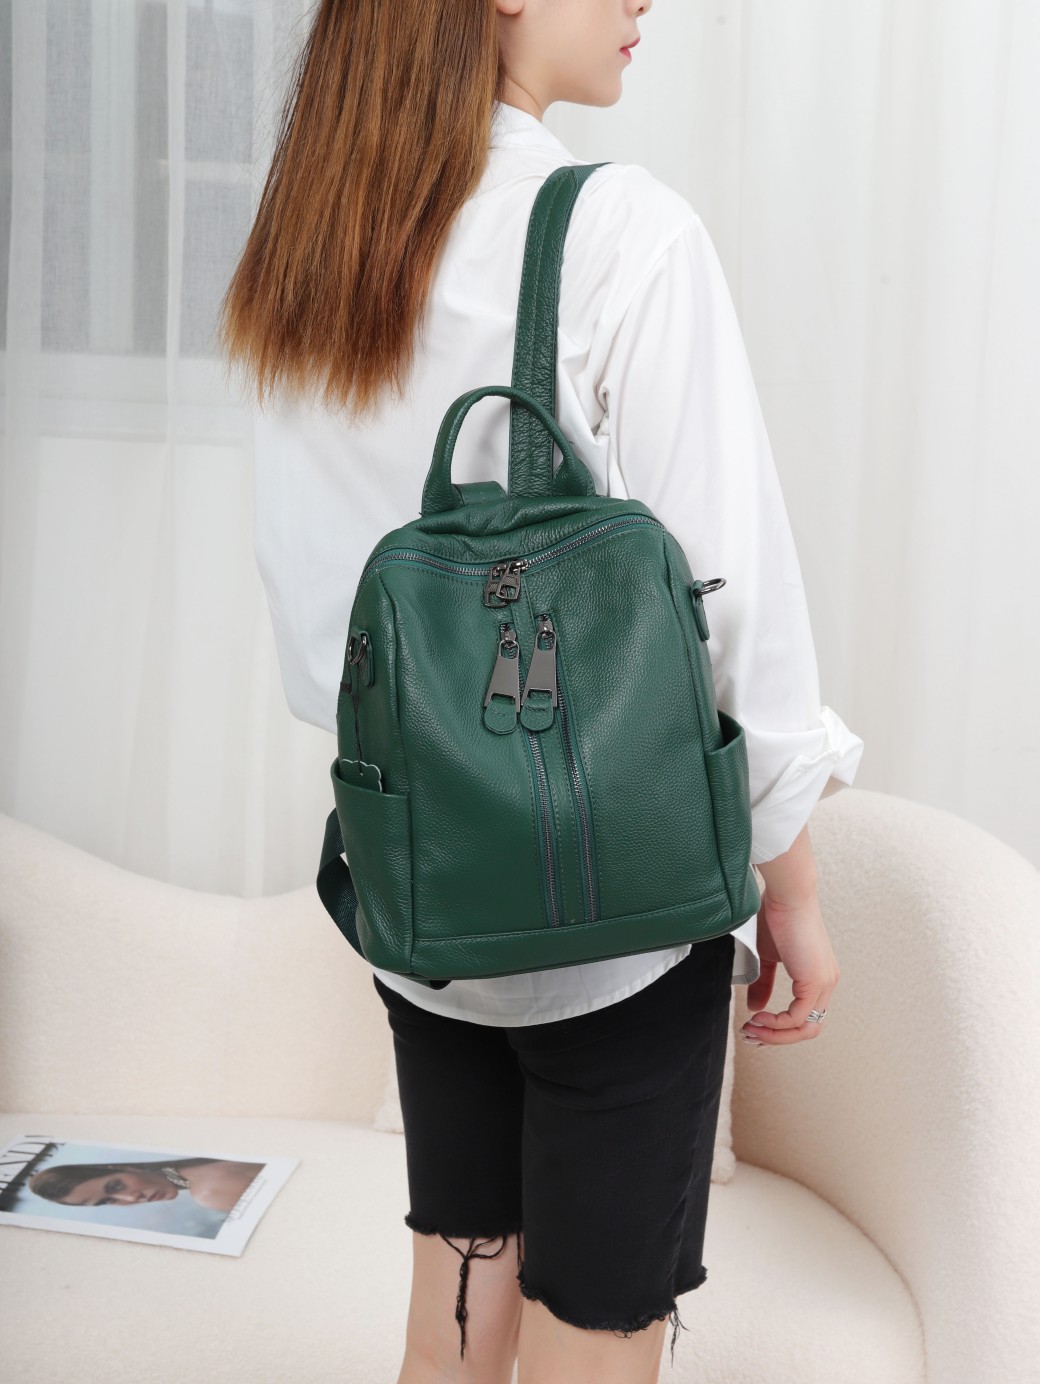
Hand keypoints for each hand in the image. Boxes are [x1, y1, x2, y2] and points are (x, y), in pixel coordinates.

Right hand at [739, 883, 838, 1046]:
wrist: (787, 895)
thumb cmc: (777, 916)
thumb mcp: (767, 957)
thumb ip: (763, 983)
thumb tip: (755, 1007)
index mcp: (818, 977)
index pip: (805, 1017)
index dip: (780, 1029)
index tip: (754, 1027)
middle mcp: (826, 983)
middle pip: (808, 1029)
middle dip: (777, 1038)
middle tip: (751, 1035)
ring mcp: (823, 983)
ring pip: (805, 1028)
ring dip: (775, 1035)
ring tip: (752, 1029)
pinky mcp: (814, 981)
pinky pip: (796, 1017)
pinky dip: (776, 1023)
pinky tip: (759, 1017)